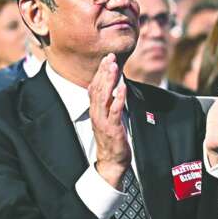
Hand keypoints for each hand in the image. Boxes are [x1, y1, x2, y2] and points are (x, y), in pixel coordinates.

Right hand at [89, 54, 130, 188]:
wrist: (112, 160)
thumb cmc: (112, 138)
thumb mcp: (108, 118)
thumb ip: (109, 103)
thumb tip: (113, 87)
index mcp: (95, 110)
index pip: (95, 86)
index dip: (100, 72)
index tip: (107, 58)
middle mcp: (96, 113)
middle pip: (98, 88)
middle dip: (104, 72)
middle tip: (110, 57)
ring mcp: (103, 120)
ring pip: (104, 97)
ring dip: (109, 81)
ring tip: (114, 67)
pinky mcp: (112, 128)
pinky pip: (115, 110)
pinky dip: (119, 97)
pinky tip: (123, 87)